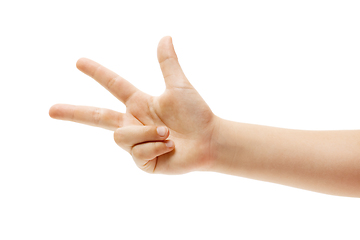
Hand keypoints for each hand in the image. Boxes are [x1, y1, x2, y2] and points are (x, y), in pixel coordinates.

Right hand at [49, 36, 218, 173]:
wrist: (209, 141)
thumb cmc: (197, 115)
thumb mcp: (179, 87)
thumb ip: (168, 64)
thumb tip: (164, 36)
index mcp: (139, 103)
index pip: (113, 85)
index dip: (97, 72)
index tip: (78, 61)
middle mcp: (134, 122)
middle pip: (96, 117)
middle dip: (73, 113)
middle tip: (50, 111)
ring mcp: (136, 143)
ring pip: (121, 136)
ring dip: (147, 133)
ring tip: (168, 135)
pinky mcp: (142, 161)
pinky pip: (137, 153)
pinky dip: (155, 147)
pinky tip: (169, 148)